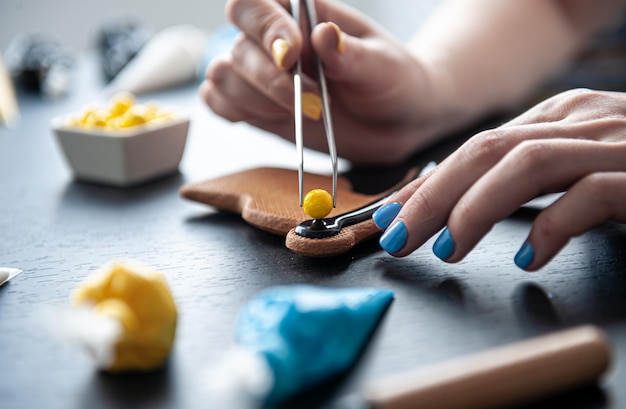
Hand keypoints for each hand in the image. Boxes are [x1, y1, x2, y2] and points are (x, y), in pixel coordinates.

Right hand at [200, 0, 441, 164]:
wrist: (394, 121)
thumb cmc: (392, 82)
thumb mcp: (383, 67)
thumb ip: (351, 55)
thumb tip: (322, 35)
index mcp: (304, 13)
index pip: (258, 2)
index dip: (265, 26)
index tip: (292, 54)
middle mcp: (275, 39)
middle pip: (238, 45)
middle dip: (269, 78)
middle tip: (313, 102)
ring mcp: (262, 73)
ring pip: (223, 76)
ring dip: (256, 100)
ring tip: (304, 113)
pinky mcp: (257, 106)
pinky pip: (219, 102)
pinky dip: (234, 112)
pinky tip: (271, 118)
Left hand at [372, 89, 625, 269]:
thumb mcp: (574, 167)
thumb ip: (526, 177)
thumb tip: (459, 205)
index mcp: (561, 116)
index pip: (476, 146)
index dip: (427, 183)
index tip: (391, 215)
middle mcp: (583, 121)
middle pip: (486, 150)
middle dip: (432, 196)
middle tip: (398, 236)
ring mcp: (616, 145)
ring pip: (524, 165)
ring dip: (474, 210)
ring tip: (446, 248)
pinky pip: (588, 196)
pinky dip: (549, 227)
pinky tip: (527, 257)